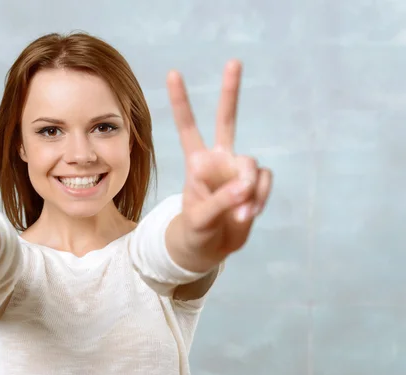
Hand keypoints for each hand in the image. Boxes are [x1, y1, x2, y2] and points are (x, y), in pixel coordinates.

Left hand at [166, 60, 271, 262]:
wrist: (210, 249)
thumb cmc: (195, 230)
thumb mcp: (199, 219)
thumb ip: (218, 201)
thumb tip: (242, 187)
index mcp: (197, 162)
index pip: (188, 127)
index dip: (182, 102)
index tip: (173, 73)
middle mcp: (219, 159)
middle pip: (227, 120)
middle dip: (230, 92)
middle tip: (233, 61)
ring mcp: (238, 171)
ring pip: (251, 164)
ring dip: (249, 189)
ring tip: (239, 213)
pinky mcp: (255, 184)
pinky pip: (265, 181)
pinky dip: (259, 198)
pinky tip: (249, 213)